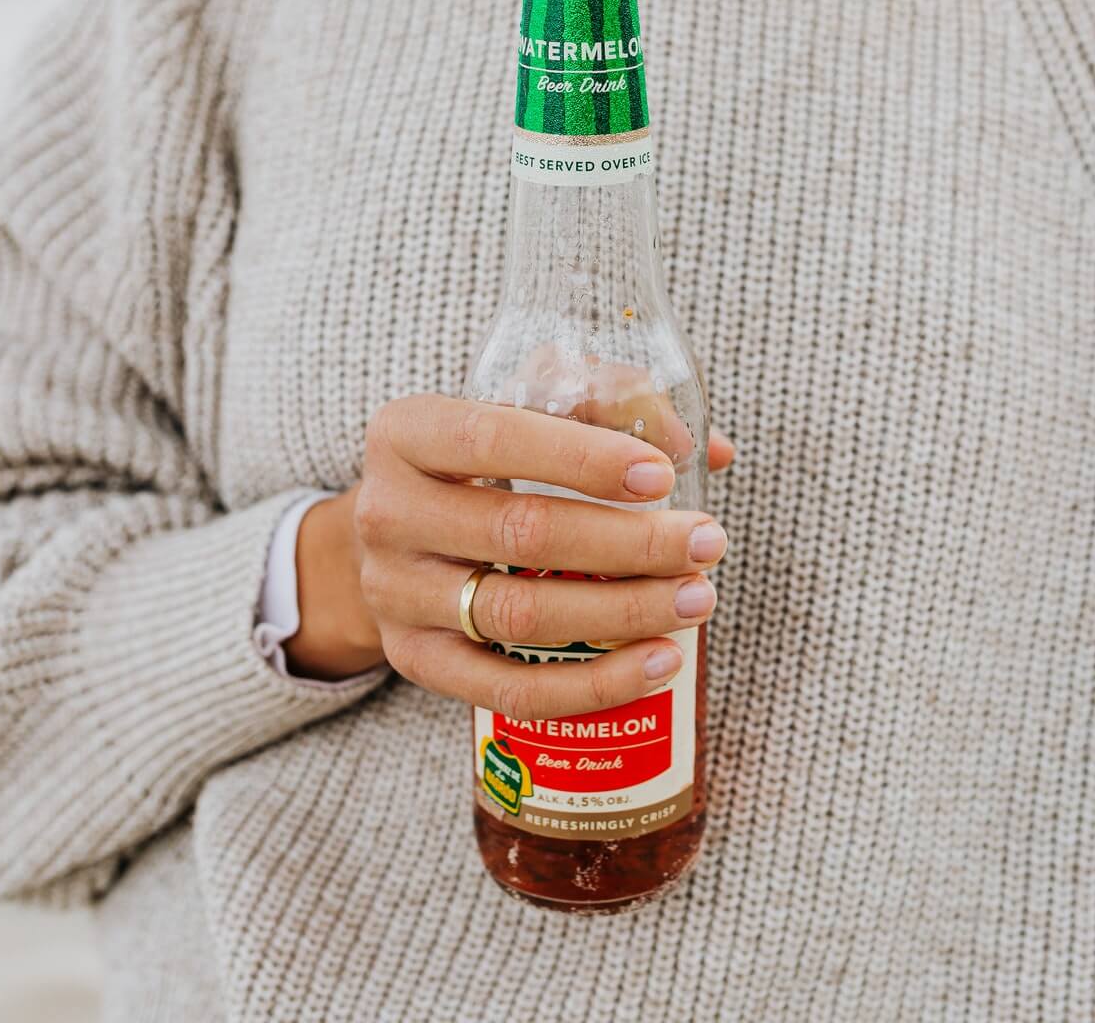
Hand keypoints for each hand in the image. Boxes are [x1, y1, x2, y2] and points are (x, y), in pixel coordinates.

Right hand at [284, 395, 732, 720]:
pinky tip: (659, 663)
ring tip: (695, 598)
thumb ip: (609, 403)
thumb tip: (705, 450)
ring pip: (519, 615)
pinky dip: (594, 683)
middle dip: (630, 541)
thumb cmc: (482, 463)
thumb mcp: (523, 409)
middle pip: (519, 531)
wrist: (394, 541)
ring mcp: (396, 594)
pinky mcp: (417, 661)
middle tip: (706, 541)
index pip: (493, 437)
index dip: (583, 458)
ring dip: (623, 612)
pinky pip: (511, 690)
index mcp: (406, 432)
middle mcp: (388, 512)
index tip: (664, 476)